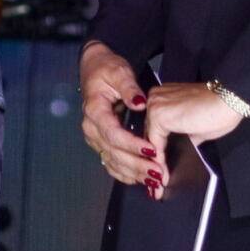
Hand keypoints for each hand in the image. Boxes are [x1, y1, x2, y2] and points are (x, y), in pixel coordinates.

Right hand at [78, 41, 155, 192]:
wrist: (95, 70)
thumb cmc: (107, 70)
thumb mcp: (119, 72)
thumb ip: (129, 87)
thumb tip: (139, 102)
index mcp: (94, 110)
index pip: (113, 133)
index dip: (132, 145)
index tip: (152, 151)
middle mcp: (91, 127)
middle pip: (113, 152)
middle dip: (137, 165)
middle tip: (158, 173)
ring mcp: (94, 137)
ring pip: (112, 162)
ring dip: (133, 174)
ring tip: (154, 181)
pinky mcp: (100, 143)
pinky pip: (110, 163)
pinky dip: (125, 174)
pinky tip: (140, 180)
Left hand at [140, 81, 244, 190]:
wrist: (227, 100)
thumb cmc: (217, 111)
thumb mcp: (196, 128)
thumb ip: (182, 137)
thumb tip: (178, 150)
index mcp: (162, 98)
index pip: (154, 129)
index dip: (157, 152)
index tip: (159, 171)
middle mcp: (154, 99)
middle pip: (150, 135)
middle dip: (153, 160)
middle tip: (156, 183)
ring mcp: (154, 106)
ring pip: (150, 140)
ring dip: (155, 164)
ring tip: (158, 185)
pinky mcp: (158, 115)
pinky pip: (155, 143)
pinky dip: (159, 160)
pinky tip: (163, 175)